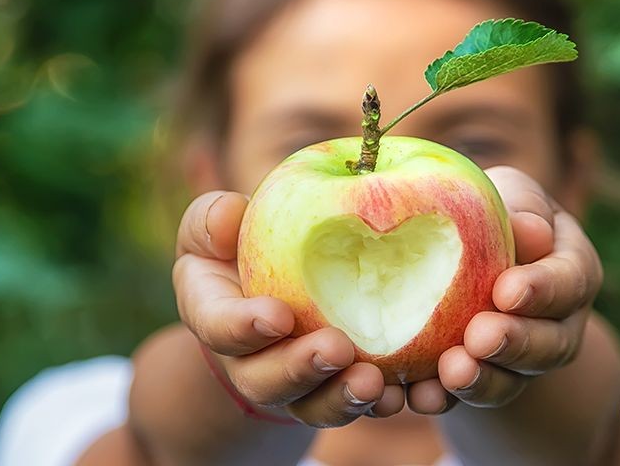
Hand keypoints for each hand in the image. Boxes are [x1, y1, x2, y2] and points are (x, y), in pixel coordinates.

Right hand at [173, 191, 409, 427]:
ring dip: (343, 398)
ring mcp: (295, 385)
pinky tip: (407, 393)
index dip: (244, 327)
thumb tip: (230, 213)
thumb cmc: (237, 250)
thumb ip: (212, 220)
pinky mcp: (336, 390)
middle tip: (337, 349)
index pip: (219, 328)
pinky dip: (384, 402)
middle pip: (266, 382)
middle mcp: (250, 363)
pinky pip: (358, 404)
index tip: (279, 315)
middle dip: (301, 369)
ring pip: (313, 406)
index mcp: (216, 318)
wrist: (271, 290)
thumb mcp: (215, 226)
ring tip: (374, 382)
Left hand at [406, 166, 603, 413]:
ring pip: (514, 380)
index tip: (507, 291)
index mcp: (572, 269)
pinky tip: (420, 395)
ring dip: (484, 379)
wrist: (458, 252)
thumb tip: (530, 231)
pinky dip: (445, 398)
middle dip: (516, 343)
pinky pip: (468, 398)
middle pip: (551, 344)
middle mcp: (559, 323)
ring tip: (452, 371)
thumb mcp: (508, 194)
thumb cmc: (490, 211)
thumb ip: (520, 207)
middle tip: (480, 337)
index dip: (542, 289)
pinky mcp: (483, 381)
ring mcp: (523, 361)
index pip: (570, 281)